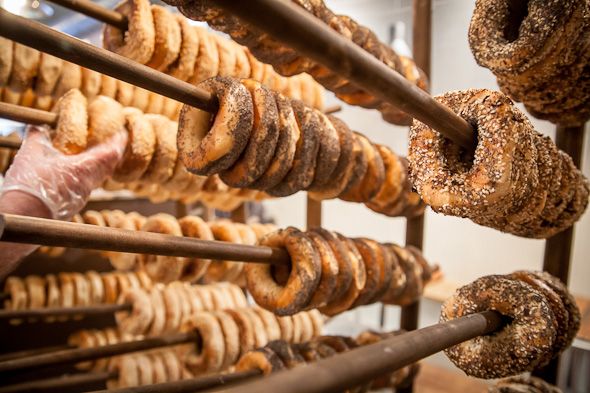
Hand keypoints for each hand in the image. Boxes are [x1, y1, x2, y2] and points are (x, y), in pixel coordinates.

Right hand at [1, 125, 126, 219]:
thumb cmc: (29, 184)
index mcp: (83, 169)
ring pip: (97, 178)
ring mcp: (82, 196)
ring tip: (94, 156)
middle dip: (111, 154)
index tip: (122, 134)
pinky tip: (76, 173)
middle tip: (111, 143)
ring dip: (99, 166)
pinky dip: (87, 177)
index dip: (118, 143)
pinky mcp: (74, 205)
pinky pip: (87, 187)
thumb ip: (37, 136)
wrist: (23, 213)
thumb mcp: (31, 153)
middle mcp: (88, 184)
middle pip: (108, 167)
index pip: (111, 154)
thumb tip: (38, 127)